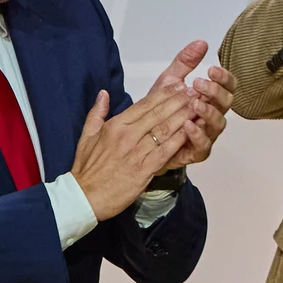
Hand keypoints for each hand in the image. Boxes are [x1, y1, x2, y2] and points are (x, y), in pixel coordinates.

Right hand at [69, 85, 193, 219]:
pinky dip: (180, 139)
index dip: (164, 93)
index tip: (178, 85)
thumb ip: (97, 113)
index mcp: (115, 126)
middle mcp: (127, 136)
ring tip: (198, 106)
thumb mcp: (87, 136)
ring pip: (165, 130)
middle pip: (158, 114)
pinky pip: (166, 151)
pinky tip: (192, 131)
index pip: (144, 104)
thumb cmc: (87, 169)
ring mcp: (136, 153)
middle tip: (194, 91)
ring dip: (183, 117)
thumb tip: (104, 93)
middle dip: (178, 100)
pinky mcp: (144, 170)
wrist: (84, 197)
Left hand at [142, 41, 237, 170]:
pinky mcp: (195, 152)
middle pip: (226, 104)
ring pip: (218, 125)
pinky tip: (187, 124)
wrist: (141, 135)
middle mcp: (211, 116)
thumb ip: (185, 62)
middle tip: (199, 84)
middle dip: (216, 92)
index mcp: (209, 98)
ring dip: (209, 113)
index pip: (227, 87)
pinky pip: (204, 146)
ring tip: (195, 104)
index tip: (212, 69)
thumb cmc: (159, 109)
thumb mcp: (170, 81)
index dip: (224, 78)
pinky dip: (197, 135)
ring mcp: (206, 134)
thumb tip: (202, 42)